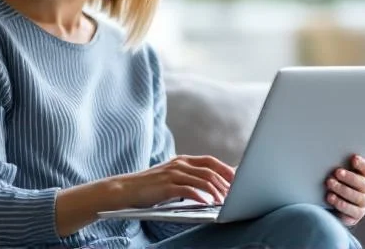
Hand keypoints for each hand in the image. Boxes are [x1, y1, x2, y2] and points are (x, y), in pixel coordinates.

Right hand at [116, 155, 235, 208]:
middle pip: (210, 170)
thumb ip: (189, 177)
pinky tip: (207, 204)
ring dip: (216, 191)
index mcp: (183, 160)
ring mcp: (173, 174)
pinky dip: (200, 197)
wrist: (126, 188)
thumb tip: (211, 184)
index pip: (210, 161)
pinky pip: (188, 190)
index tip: (238, 179)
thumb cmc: (151, 186)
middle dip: (225, 183)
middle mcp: (179, 164)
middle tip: (236, 194)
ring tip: (224, 202)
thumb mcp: (172, 176)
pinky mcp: (166, 186)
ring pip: (202, 180)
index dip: (226, 169)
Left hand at [325, 154, 364, 226]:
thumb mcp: (338, 173)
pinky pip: (350, 214)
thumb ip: (340, 165)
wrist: (329, 202)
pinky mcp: (354, 217)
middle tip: (336, 172)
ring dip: (343, 190)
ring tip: (330, 184)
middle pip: (363, 185)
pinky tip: (331, 198)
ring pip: (357, 198)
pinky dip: (341, 206)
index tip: (353, 158)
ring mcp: (362, 206)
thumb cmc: (334, 182)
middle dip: (350, 178)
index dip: (362, 164)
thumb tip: (331, 154)